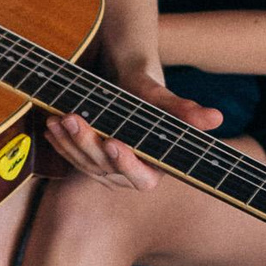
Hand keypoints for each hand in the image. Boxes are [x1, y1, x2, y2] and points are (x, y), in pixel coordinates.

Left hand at [43, 73, 223, 190]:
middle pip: (106, 169)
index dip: (126, 164)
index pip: (141, 177)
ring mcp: (106, 171)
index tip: (113, 143)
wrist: (127, 88)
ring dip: (69, 141)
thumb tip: (216, 118)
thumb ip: (183, 110)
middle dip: (87, 144)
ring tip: (57, 117)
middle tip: (73, 118)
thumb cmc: (148, 92)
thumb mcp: (162, 97)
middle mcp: (129, 174)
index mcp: (155, 166)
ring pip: (84, 164)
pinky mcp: (88, 162)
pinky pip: (71, 157)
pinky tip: (50, 125)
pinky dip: (59, 141)